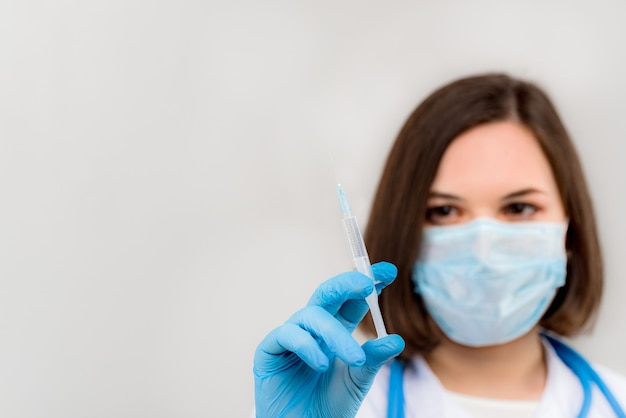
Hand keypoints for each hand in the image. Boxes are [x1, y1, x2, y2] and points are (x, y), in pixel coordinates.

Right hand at [253, 262, 404, 417]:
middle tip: (367, 284)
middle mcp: (312, 328)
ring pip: (311, 315)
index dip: (367, 283)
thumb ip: (372, 359)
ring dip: (335, 334)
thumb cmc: (327, 406)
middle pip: (327, 294)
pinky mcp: (269, 350)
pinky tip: (321, 363)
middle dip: (347, 284)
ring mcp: (290, 336)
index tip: (389, 272)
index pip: (352, 300)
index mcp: (335, 331)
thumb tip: (396, 340)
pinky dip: (306, 345)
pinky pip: (287, 334)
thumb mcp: (357, 381)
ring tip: (354, 358)